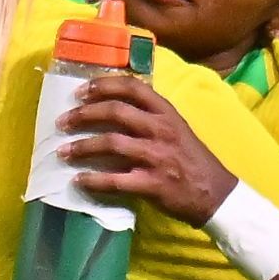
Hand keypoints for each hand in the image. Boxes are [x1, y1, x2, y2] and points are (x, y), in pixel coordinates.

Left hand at [59, 72, 234, 222]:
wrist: (215, 193)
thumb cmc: (191, 159)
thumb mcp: (176, 128)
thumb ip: (149, 116)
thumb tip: (112, 107)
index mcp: (166, 113)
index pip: (132, 87)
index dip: (103, 86)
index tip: (80, 92)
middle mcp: (161, 129)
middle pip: (115, 112)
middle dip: (83, 114)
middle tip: (63, 121)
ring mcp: (157, 157)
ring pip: (111, 143)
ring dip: (82, 147)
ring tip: (63, 152)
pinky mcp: (153, 184)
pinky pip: (116, 180)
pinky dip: (93, 180)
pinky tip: (79, 180)